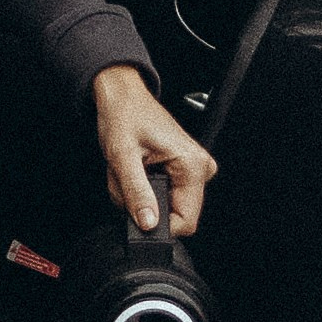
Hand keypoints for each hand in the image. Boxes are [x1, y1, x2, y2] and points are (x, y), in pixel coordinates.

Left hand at [93, 65, 216, 235]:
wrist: (122, 97)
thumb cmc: (124, 116)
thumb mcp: (123, 158)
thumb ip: (136, 193)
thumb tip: (148, 223)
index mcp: (192, 164)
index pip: (186, 221)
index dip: (158, 225)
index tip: (136, 209)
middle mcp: (199, 167)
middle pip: (173, 214)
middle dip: (144, 205)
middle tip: (127, 179)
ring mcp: (192, 169)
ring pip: (164, 206)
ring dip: (139, 196)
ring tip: (130, 171)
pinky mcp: (182, 170)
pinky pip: (162, 194)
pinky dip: (142, 188)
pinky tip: (136, 170)